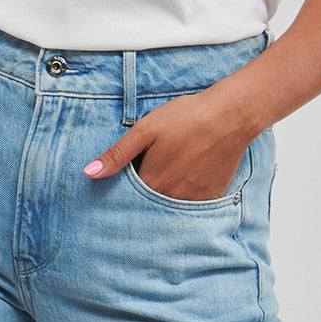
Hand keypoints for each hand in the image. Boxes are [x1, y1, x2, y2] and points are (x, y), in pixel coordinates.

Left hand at [82, 87, 256, 201]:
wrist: (230, 116)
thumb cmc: (187, 118)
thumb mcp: (146, 130)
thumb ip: (118, 154)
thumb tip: (90, 172)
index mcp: (152, 182)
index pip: (128, 198)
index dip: (124, 188)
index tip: (125, 180)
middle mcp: (172, 197)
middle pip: (149, 204)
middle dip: (144, 195)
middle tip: (151, 171)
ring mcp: (194, 200)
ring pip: (171, 205)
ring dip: (165, 195)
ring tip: (171, 172)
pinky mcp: (212, 196)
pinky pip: (192, 205)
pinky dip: (186, 195)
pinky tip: (188, 175)